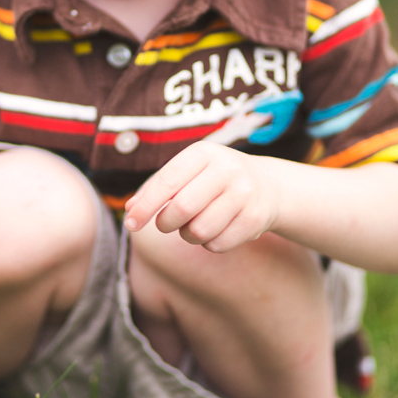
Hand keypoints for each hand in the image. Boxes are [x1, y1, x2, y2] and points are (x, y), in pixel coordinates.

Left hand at [124, 141, 279, 251]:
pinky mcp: (255, 219)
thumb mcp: (188, 171)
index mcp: (203, 153)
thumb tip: (130, 209)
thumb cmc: (213, 179)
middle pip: (182, 208)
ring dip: (187, 235)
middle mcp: (227, 169)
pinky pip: (217, 244)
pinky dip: (208, 244)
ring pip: (199, 231)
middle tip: (165, 224)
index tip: (130, 223)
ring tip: (194, 225)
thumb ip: (157, 187)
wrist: (267, 186)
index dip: (145, 205)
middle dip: (165, 223)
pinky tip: (216, 229)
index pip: (167, 181)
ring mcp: (244, 194)